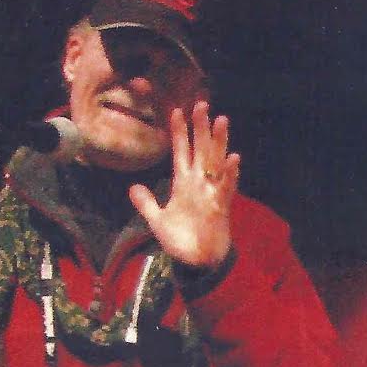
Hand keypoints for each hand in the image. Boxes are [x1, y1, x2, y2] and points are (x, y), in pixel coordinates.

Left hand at [130, 100, 237, 269]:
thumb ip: (146, 203)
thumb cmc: (181, 241)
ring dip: (219, 142)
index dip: (180, 132)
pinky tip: (233, 158)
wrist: (196, 262)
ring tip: (221, 120)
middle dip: (201, 127)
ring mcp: (211, 193)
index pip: (181, 151)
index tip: (177, 110)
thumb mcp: (157, 220)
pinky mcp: (220, 207)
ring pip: (216, 161)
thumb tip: (133, 187)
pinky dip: (230, 173)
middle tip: (202, 104)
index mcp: (184, 183)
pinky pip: (226, 187)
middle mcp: (199, 183)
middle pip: (201, 149)